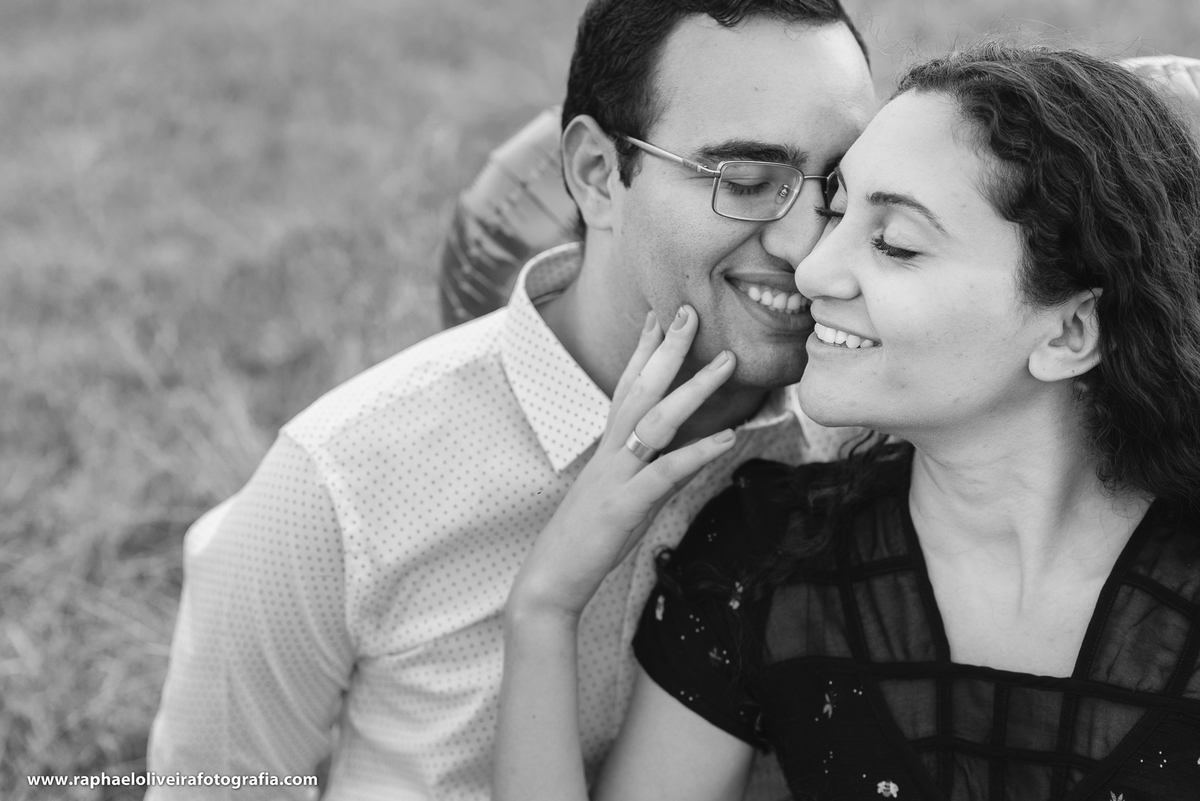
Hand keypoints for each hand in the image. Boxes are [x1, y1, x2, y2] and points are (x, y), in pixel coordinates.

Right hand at [509, 305, 737, 621]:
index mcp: (608, 450)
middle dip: (668, 349)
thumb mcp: (624, 499)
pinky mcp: (624, 506)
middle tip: (691, 312)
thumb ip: (654, 472)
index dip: (644, 351)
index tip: (660, 316)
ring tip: (727, 363)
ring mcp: (616, 477)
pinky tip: (727, 438)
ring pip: (656, 422)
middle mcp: (611, 454)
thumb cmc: (586, 540)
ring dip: (693, 390)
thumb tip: (690, 457)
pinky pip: (664, 473)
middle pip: (641, 390)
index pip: (626, 388)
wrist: (550, 579)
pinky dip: (697, 453)